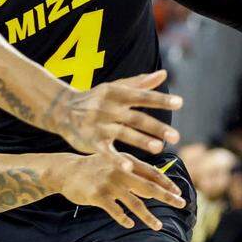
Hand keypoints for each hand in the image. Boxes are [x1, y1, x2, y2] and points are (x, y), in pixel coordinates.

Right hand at [47, 70, 182, 157]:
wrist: (62, 109)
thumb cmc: (95, 98)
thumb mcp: (115, 88)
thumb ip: (140, 83)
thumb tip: (163, 73)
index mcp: (116, 93)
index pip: (141, 96)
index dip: (160, 99)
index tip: (179, 103)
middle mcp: (108, 108)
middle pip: (136, 118)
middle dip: (156, 127)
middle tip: (176, 136)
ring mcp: (99, 125)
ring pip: (123, 134)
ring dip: (141, 141)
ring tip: (160, 148)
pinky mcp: (91, 141)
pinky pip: (106, 151)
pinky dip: (116, 159)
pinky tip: (129, 168)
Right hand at [55, 152, 184, 229]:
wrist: (66, 170)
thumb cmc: (94, 167)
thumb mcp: (114, 162)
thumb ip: (134, 170)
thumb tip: (157, 180)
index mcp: (125, 161)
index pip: (152, 172)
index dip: (167, 182)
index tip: (179, 192)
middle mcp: (120, 171)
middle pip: (149, 187)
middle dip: (167, 197)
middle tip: (181, 204)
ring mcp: (109, 184)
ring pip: (135, 204)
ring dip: (148, 217)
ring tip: (158, 226)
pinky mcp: (98, 196)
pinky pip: (116, 211)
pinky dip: (124, 219)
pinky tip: (130, 224)